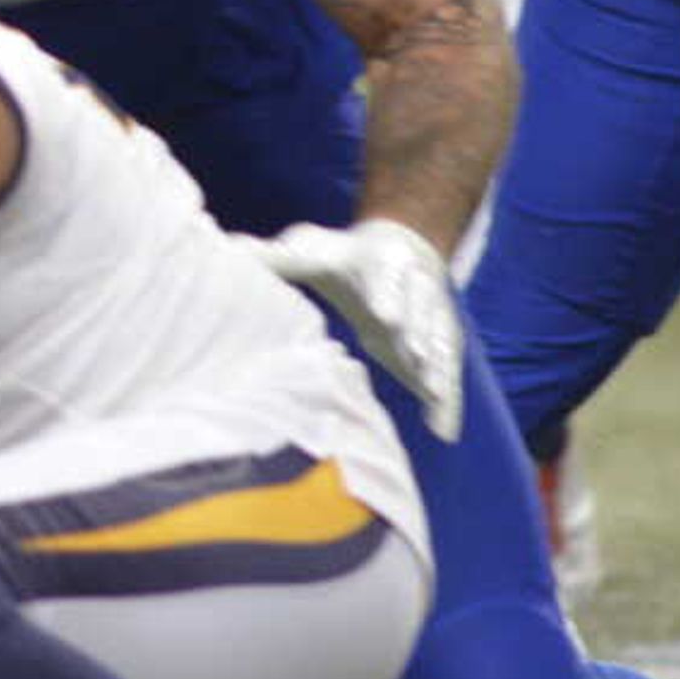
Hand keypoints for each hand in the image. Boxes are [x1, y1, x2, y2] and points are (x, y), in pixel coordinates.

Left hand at [253, 216, 462, 440]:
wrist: (402, 253)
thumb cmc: (345, 258)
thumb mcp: (314, 251)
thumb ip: (278, 256)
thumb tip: (231, 247)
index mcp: (383, 264)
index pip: (387, 278)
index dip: (386, 294)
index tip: (382, 315)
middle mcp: (417, 289)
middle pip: (420, 309)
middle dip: (417, 331)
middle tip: (415, 355)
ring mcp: (433, 318)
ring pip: (440, 341)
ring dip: (438, 365)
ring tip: (433, 392)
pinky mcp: (441, 345)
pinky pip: (448, 373)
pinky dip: (447, 400)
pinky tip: (443, 431)